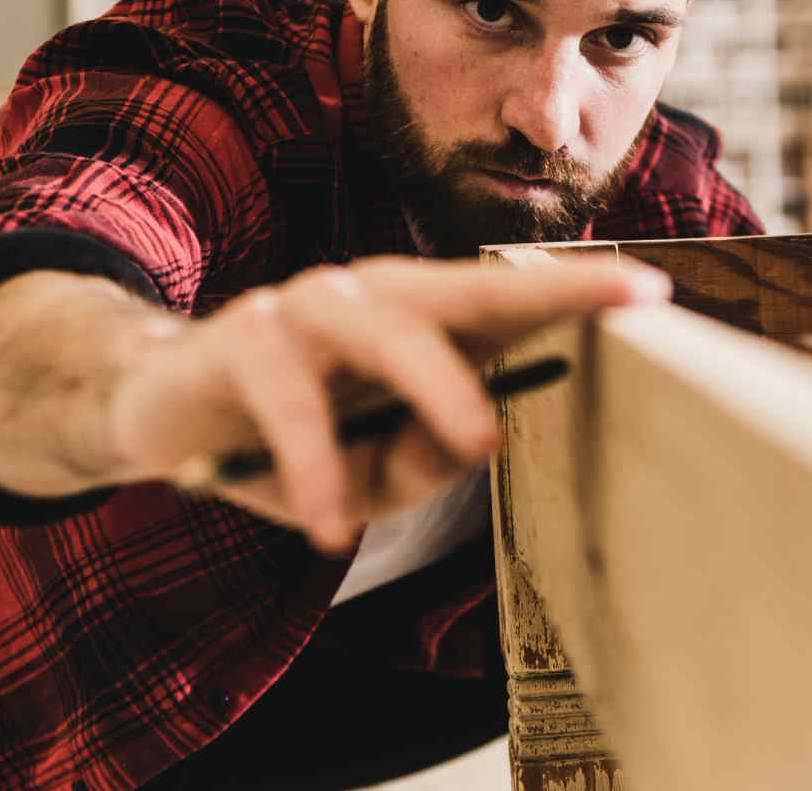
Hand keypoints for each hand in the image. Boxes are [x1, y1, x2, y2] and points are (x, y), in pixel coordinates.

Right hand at [106, 256, 669, 552]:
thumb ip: (426, 459)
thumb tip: (477, 439)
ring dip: (438, 385)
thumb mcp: (372, 472)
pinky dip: (312, 464)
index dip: (575, 292)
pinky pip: (290, 399)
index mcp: (417, 321)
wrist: (159, 415)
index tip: (652, 293)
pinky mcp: (242, 338)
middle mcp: (371, 297)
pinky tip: (328, 522)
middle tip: (618, 303)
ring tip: (479, 443)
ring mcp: (307, 307)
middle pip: (467, 288)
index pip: (506, 300)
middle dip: (548, 289)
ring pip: (387, 330)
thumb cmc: (292, 441)